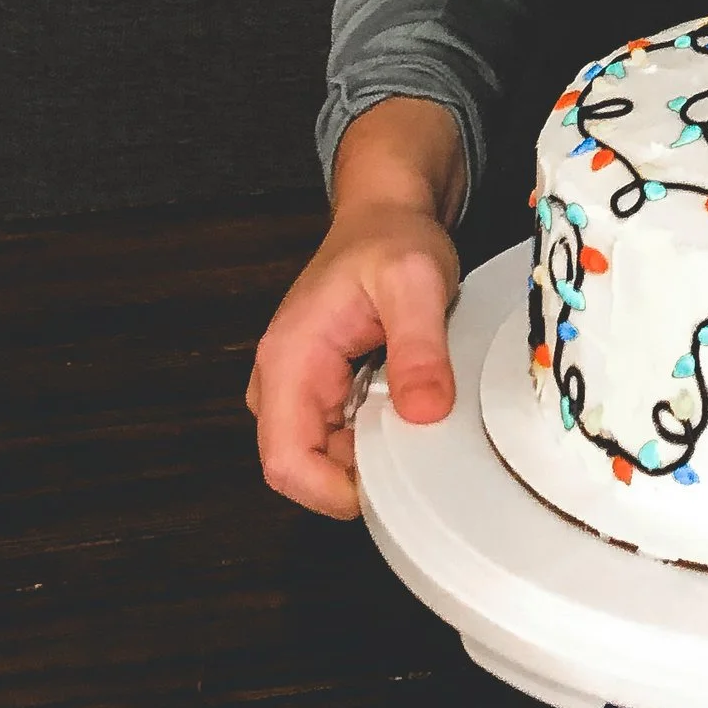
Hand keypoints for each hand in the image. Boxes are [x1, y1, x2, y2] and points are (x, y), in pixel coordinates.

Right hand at [247, 98, 465, 519]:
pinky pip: (346, 438)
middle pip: (307, 469)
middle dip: (362, 468)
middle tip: (413, 432)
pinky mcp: (323, 393)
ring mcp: (301, 390)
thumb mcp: (416, 282)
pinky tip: (405, 398)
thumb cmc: (390, 239)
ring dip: (374, 448)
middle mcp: (283, 381)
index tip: (389, 483)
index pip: (285, 463)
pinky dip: (380, 431)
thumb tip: (424, 411)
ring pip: (328, 459)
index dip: (333, 490)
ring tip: (411, 400)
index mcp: (289, 359)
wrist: (387, 216)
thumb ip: (419, 347)